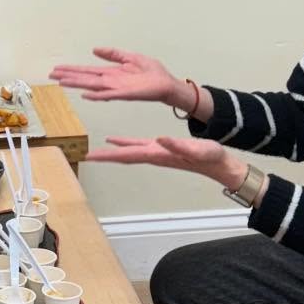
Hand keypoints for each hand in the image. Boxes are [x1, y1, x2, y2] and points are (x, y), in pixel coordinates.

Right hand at [52, 48, 185, 106]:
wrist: (167, 84)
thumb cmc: (152, 73)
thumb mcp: (131, 57)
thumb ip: (113, 54)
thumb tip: (94, 49)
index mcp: (111, 73)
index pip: (87, 71)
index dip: (72, 70)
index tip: (57, 69)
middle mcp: (110, 82)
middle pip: (85, 79)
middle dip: (68, 77)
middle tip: (51, 75)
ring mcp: (116, 89)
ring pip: (92, 87)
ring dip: (76, 85)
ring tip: (61, 83)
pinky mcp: (126, 94)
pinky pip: (109, 95)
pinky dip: (97, 96)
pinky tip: (85, 95)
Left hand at [88, 134, 247, 190]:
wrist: (218, 164)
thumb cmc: (208, 157)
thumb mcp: (195, 148)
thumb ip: (177, 145)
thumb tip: (159, 139)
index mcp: (157, 154)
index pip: (126, 155)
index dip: (108, 156)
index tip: (90, 156)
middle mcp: (152, 155)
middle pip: (122, 156)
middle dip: (103, 156)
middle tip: (85, 156)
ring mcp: (155, 153)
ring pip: (126, 152)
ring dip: (110, 151)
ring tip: (93, 150)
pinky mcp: (159, 149)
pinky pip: (136, 146)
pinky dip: (123, 143)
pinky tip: (114, 140)